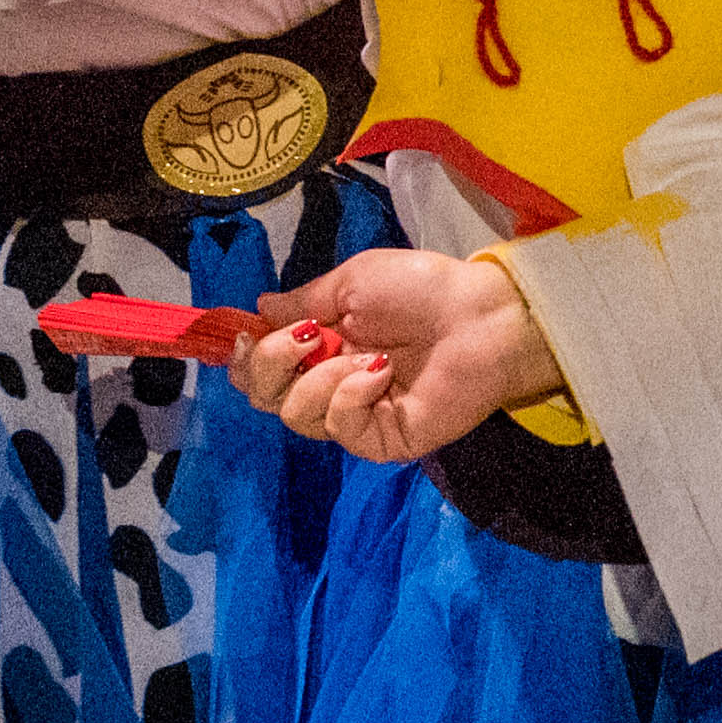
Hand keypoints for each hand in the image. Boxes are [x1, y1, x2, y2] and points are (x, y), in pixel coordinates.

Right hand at [229, 249, 562, 462]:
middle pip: (264, 395)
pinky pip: (338, 426)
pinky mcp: (378, 440)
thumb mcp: (353, 282)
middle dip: (269, 363)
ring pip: (294, 414)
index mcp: (321, 344)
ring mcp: (353, 414)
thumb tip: (258, 308)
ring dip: (319, 377)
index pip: (260, 365)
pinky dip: (350, 395)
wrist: (479, 315)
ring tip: (362, 355)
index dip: (243, 354)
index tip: (242, 335)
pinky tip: (379, 374)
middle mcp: (329, 382)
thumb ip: (303, 300)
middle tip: (305, 338)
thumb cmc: (422, 289)